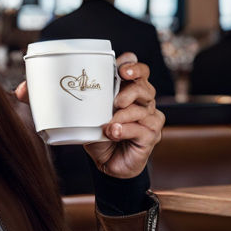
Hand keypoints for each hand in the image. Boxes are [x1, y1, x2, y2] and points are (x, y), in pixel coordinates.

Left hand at [83, 53, 164, 179]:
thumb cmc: (102, 137)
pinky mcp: (151, 136)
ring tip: (109, 123)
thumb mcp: (93, 116)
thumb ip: (93, 102)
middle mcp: (145, 103)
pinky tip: (113, 132)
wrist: (107, 163)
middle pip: (145, 87)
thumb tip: (79, 88)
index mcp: (133, 93)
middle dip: (130, 91)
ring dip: (123, 115)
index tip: (121, 70)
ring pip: (143, 109)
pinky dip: (124, 129)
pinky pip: (140, 128)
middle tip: (116, 101)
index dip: (134, 67)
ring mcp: (151, 120)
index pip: (140, 72)